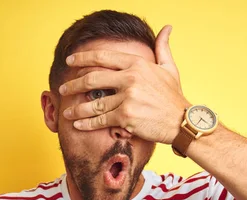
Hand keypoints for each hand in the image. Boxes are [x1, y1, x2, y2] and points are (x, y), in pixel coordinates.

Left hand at [59, 25, 190, 143]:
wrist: (183, 122)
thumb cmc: (174, 97)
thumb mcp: (169, 69)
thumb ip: (163, 47)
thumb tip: (167, 28)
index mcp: (137, 64)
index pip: (103, 57)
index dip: (83, 58)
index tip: (71, 60)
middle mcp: (130, 78)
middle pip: (92, 79)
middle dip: (73, 84)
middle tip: (63, 88)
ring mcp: (128, 98)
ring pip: (94, 103)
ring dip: (77, 108)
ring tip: (67, 111)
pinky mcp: (126, 116)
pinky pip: (101, 120)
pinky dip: (87, 123)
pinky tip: (78, 124)